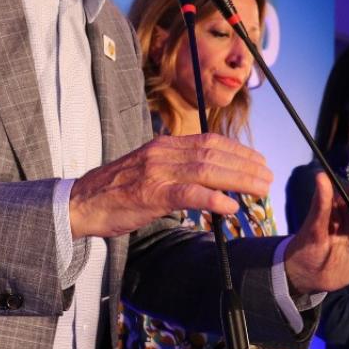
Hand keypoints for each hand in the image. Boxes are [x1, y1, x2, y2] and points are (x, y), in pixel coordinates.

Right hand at [69, 133, 271, 237]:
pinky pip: (188, 194)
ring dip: (239, 179)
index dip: (238, 151)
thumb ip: (175, 172)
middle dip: (246, 165)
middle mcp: (162, 154)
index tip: (259, 160)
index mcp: (163, 146)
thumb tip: (205, 184)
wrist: (79, 203)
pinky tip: (231, 207)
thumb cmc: (114, 192)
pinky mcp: (149, 195)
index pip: (209, 142)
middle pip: (214, 154)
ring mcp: (155, 173)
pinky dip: (212, 199)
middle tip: (269, 177)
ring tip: (260, 189)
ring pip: (206, 170)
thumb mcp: (147, 172)